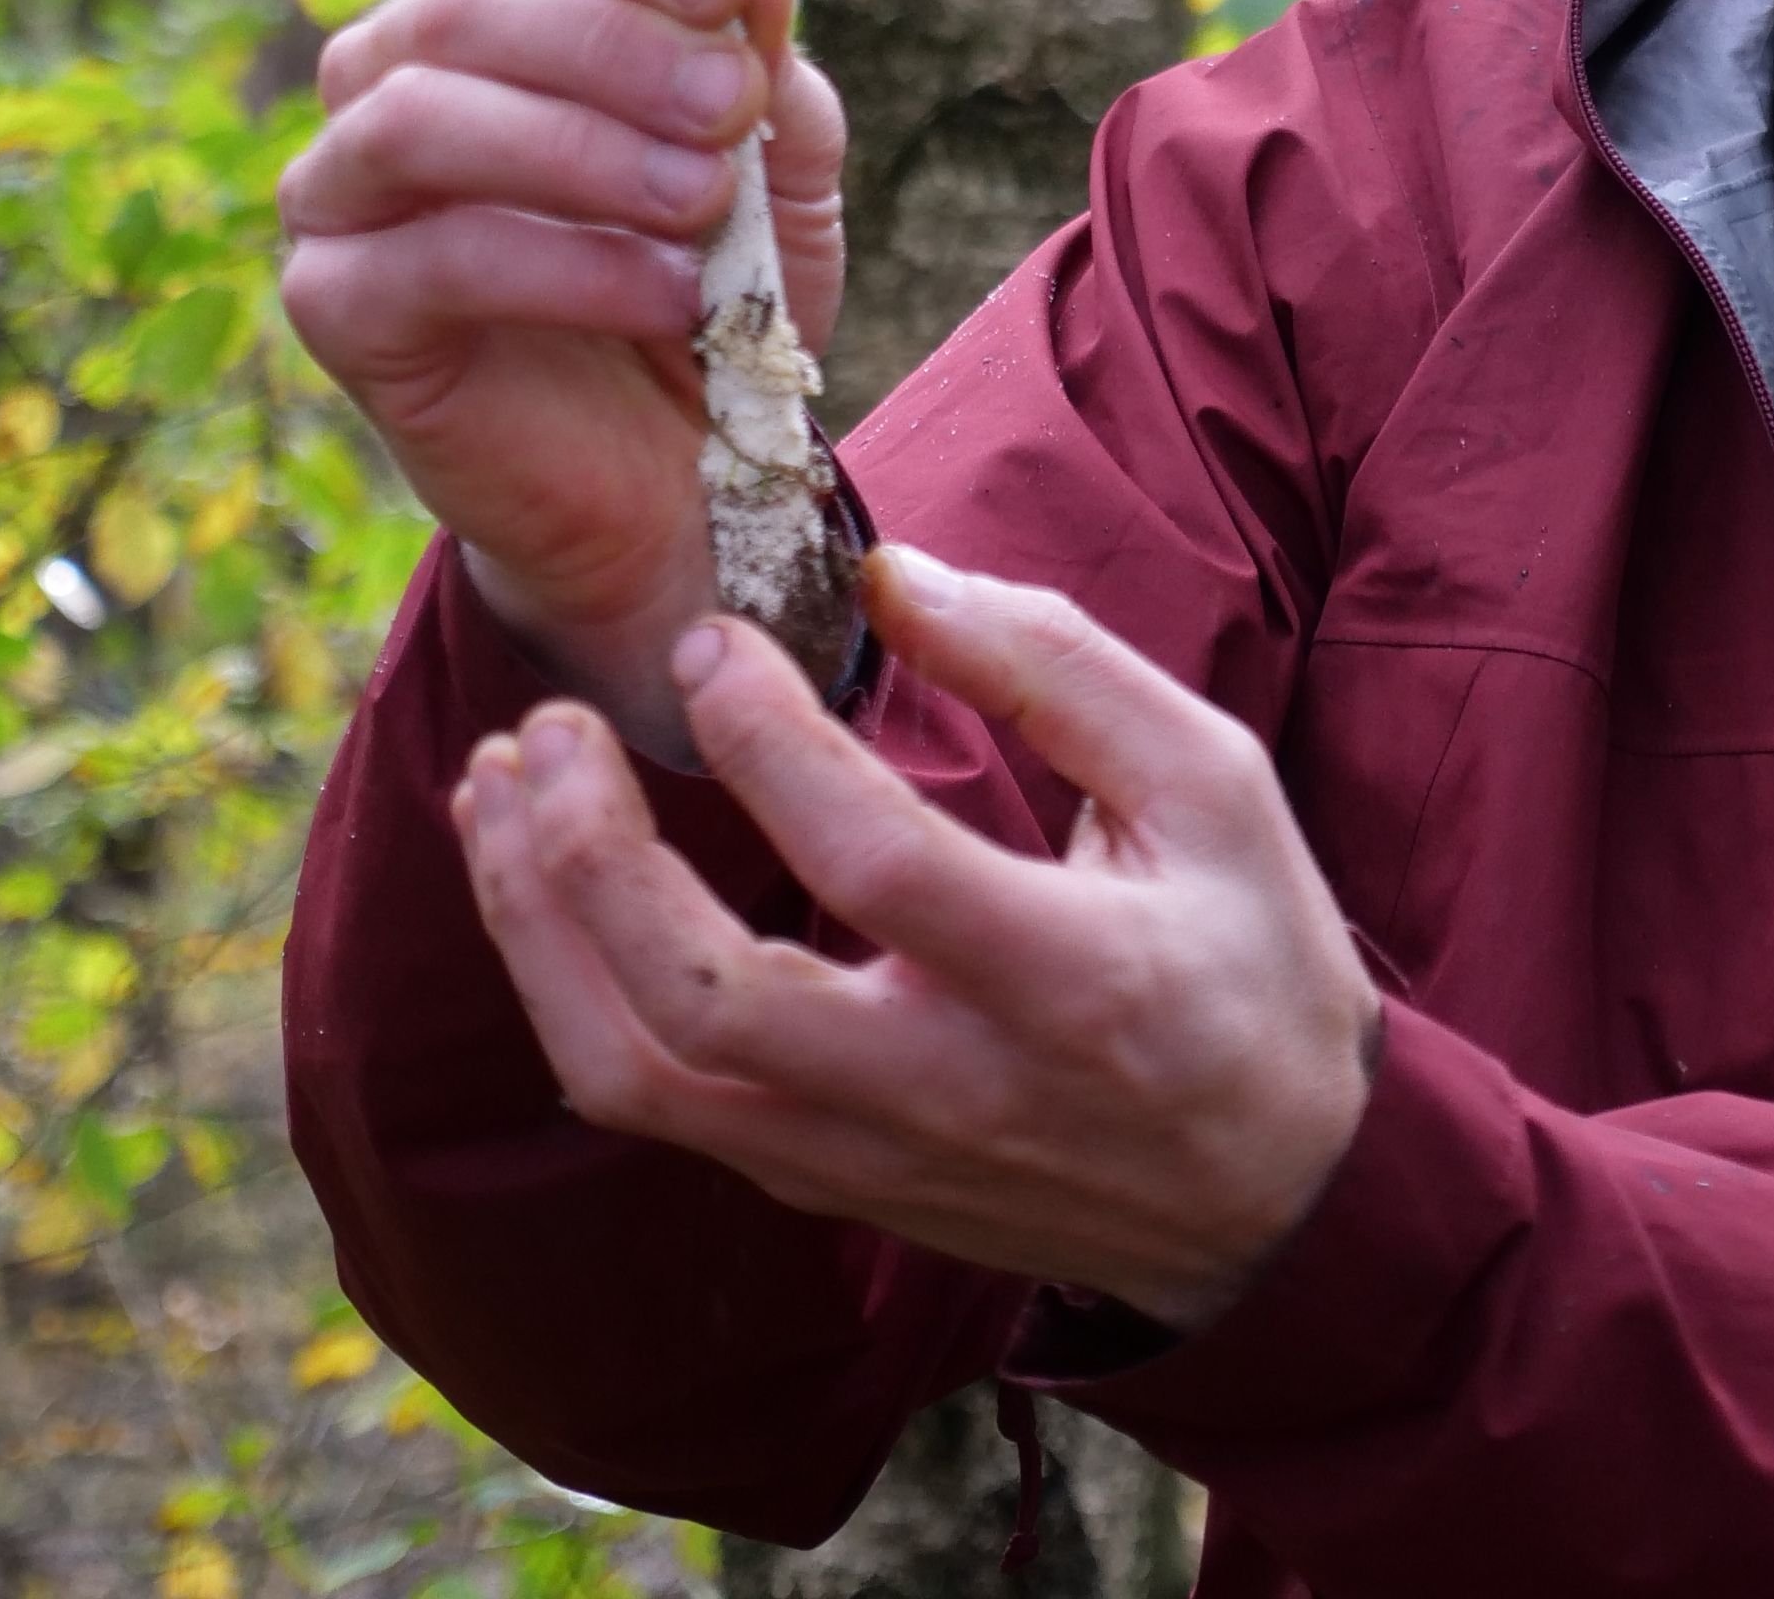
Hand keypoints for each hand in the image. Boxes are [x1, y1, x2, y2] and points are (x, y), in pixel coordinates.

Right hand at [277, 0, 848, 745]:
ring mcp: (345, 186)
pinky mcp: (336, 305)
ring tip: (703, 197)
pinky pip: (428, 260)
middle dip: (619, 46)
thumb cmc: (713, 287)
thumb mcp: (779, 168)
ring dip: (580, 146)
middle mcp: (395, 70)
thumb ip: (766, 71)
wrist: (677, 475)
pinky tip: (670, 293)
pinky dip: (565, 266)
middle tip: (731, 109)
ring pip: (419, 115)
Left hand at [454, 547, 1380, 1333]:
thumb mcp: (1209, 784)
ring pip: (641, 1076)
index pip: (874, 864)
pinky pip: (655, 1107)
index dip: (769, 743)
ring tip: (497, 788)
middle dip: (591, 858)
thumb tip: (893, 574)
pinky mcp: (824, 1185)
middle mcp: (950, 1091)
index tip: (710, 641)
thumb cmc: (1248, 959)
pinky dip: (568, 991)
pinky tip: (544, 884)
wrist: (1276, 1200)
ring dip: (538, 928)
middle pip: (708, 1005)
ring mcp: (870, 1158)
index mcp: (1067, 978)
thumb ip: (1057, 665)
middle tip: (552, 724)